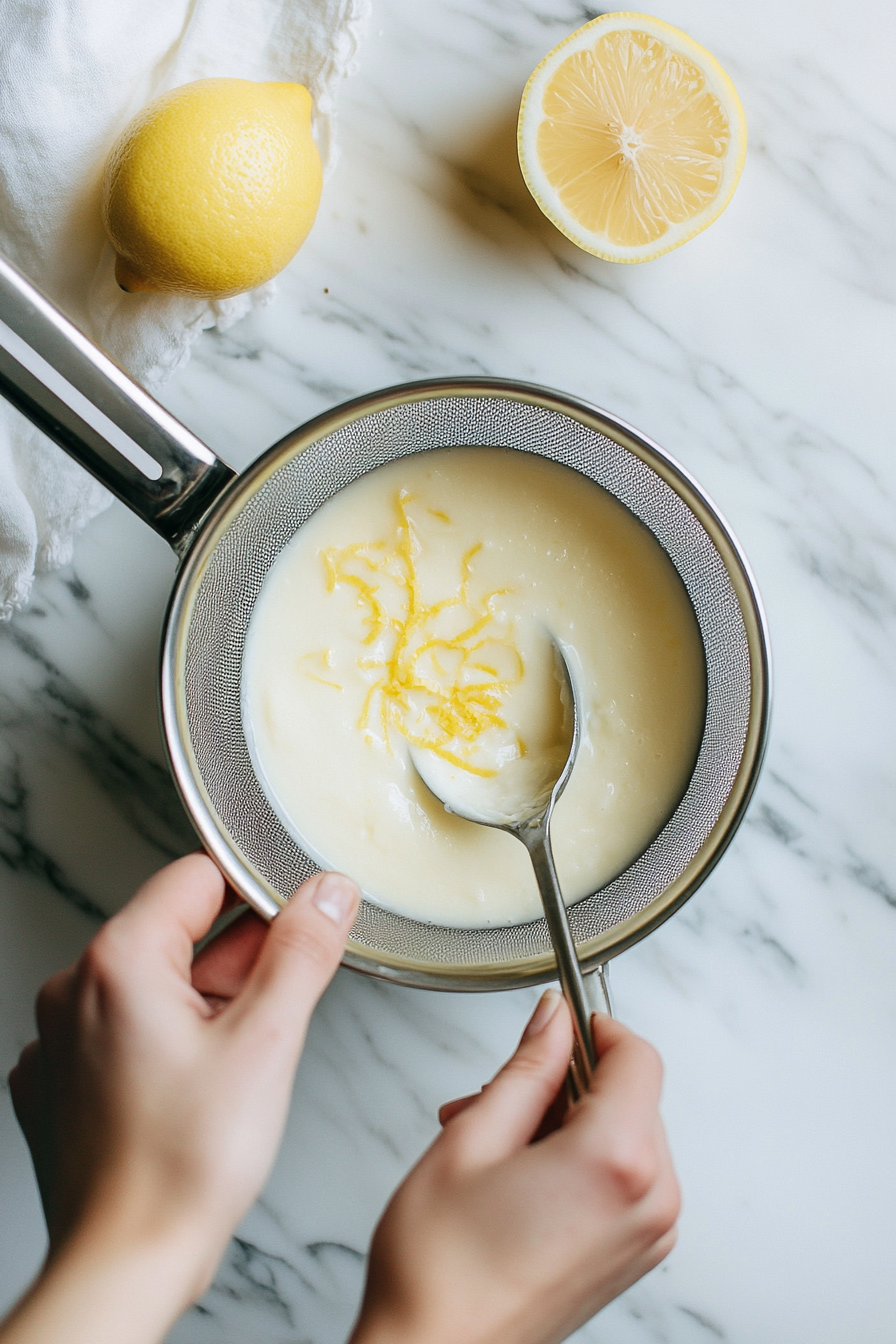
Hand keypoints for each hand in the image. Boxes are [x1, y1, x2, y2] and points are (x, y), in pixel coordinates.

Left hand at [4, 855, 359, 1343]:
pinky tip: (203, 1084)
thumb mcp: (266, 1041)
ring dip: (210, 1002)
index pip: (198, 877)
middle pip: (179, 931)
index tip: (300, 918)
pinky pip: (127, 1031)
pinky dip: (171, 1041)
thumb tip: (327, 891)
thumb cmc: (183, 1167)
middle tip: (282, 1003)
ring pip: (156, 985)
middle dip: (240, 957)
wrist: (125, 1265)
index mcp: (118, 961)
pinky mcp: (63, 1081)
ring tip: (245, 1057)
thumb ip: (301, 951)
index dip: (259, 891)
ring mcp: (63, 1038)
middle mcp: (76, 989)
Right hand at [351, 991, 678, 1343]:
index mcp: (616, 1161)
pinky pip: (621, 1176)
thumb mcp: (472, 1139)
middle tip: (494, 1097)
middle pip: (630, 1094)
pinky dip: (576, 1159)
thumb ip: (525, 1068)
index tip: (556, 1023)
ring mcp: (647, 1235)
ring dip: (562, 1121)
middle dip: (563, 1081)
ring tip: (490, 1141)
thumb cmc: (442, 1269)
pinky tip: (514, 1174)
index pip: (637, 1056)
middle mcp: (650, 1201)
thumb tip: (553, 1021)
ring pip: (622, 1133)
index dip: (594, 1027)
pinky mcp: (632, 1256)